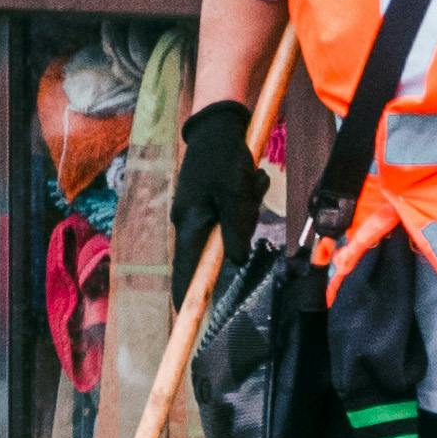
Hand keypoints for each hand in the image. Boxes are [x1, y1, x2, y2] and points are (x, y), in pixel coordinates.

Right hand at [172, 95, 267, 313]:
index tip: (184, 315)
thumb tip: (235, 262)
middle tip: (249, 193)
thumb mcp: (234, 193)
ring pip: (231, 225)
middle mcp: (191, 219)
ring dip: (247, 207)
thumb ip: (235, 229)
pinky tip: (252, 176)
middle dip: (241, 226)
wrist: (219, 122)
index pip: (185, 268)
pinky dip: (246, 196)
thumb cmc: (224, 157)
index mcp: (190, 222)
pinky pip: (234, 209)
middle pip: (218, 246)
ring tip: (252, 179)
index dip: (186, 293)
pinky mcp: (211, 198)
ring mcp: (200, 208)